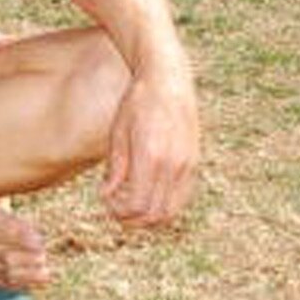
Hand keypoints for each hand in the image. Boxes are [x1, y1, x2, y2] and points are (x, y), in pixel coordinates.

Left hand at [102, 62, 199, 227]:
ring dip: (149, 216)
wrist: (168, 80)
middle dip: (133, 219)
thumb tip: (107, 196)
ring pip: (171, 211)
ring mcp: (188, 165)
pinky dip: (163, 204)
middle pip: (156, 214)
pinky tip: (146, 192)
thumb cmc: (137, 103)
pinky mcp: (194, 163)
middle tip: (115, 211)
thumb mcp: (118, 131)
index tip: (105, 202)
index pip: (138, 205)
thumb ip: (115, 167)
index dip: (120, 212)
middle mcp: (173, 164)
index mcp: (151, 155)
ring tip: (129, 204)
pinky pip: (181, 197)